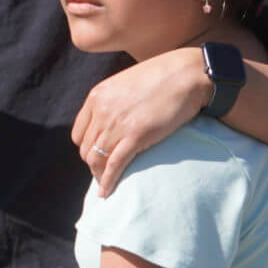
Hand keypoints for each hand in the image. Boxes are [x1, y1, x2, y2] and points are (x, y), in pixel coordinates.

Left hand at [72, 47, 207, 195]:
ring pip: (96, 159)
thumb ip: (114, 101)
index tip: (98, 156)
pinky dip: (108, 182)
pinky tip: (106, 193)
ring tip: (105, 184)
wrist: (188, 74)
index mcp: (97, 96)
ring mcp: (117, 124)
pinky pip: (114, 165)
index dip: (87, 148)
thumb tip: (112, 120)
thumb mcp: (127, 83)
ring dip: (99, 175)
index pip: (79, 133)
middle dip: (93, 163)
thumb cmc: (164, 77)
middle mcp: (102, 110)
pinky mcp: (136, 136)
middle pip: (86, 148)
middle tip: (104, 172)